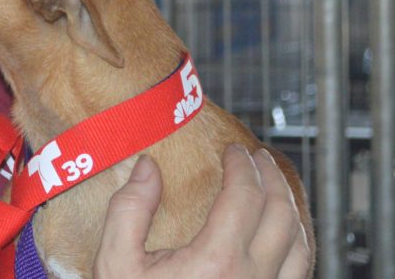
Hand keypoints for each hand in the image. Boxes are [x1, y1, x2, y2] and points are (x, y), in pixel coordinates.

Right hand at [94, 144, 310, 278]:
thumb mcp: (116, 262)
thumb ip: (130, 209)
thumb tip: (147, 167)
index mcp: (216, 262)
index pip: (245, 196)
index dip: (242, 166)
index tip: (233, 150)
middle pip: (281, 215)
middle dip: (271, 178)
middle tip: (256, 158)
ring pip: (300, 244)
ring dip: (289, 207)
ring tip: (272, 187)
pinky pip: (299, 272)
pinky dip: (296, 242)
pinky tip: (281, 233)